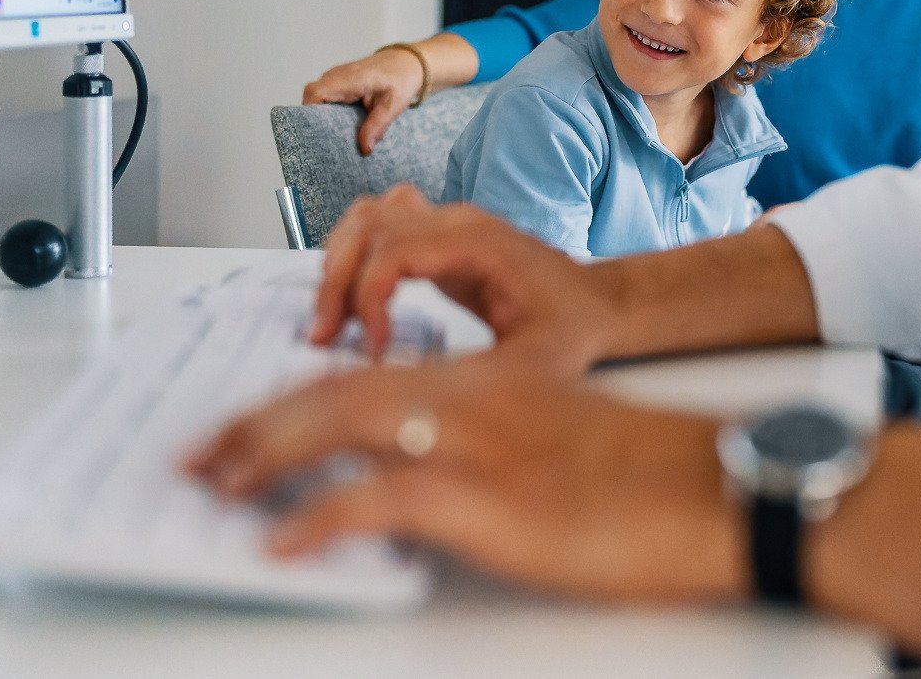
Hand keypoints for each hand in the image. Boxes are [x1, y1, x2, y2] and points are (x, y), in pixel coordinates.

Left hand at [183, 356, 746, 605]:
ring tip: (218, 484)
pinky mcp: (489, 499)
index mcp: (488, 383)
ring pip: (343, 424)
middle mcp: (472, 398)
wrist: (719, 486)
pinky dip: (320, 516)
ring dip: (266, 453)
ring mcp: (477, 443)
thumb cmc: (651, 478)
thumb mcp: (559, 446)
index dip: (297, 399)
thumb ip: (491, 447)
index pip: (370, 376)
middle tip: (202, 456)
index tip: (250, 428)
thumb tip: (426, 487)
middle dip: (258, 423)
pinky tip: (285, 544)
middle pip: (338, 393)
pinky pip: (377, 499)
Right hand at [303, 49, 424, 155]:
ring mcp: (334, 78)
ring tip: (333, 136)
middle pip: (311, 97)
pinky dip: (327, 112)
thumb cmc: (401, 79)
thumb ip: (377, 126)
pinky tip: (339, 126)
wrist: (406, 62)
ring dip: (321, 117)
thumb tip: (364, 150)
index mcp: (351, 78)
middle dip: (315, 120)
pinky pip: (323, 97)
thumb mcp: (393, 105)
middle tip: (327, 141)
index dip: (310, 113)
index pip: (316, 92)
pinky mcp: (336, 83)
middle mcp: (337, 75)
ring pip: (315, 98)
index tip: (317, 133)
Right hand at [310, 185, 620, 374]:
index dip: (368, 298)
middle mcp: (459, 222)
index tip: (369, 347)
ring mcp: (448, 225)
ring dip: (337, 264)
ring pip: (367, 217)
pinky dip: (354, 257)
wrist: (600, 304)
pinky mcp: (440, 240)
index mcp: (481, 244)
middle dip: (336, 282)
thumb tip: (415, 396)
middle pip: (369, 226)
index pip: (395, 251)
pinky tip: (353, 302)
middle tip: (323, 336)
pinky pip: (380, 227)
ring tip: (330, 321)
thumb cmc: (574, 328)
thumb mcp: (534, 364)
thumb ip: (479, 377)